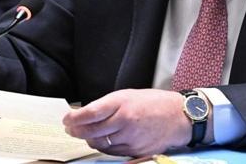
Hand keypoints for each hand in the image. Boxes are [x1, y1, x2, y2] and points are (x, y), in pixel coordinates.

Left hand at [63, 89, 190, 156]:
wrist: (179, 117)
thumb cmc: (153, 103)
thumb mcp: (128, 95)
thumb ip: (107, 105)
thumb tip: (86, 113)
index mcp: (122, 102)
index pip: (91, 112)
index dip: (75, 118)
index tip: (66, 119)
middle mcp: (125, 120)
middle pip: (92, 131)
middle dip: (77, 130)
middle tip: (70, 129)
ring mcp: (131, 137)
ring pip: (100, 143)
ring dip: (89, 139)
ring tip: (85, 134)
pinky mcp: (136, 151)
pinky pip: (113, 152)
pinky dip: (103, 147)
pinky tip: (101, 141)